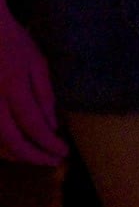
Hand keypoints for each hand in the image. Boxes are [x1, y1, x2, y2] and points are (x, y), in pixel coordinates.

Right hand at [0, 13, 60, 167]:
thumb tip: (52, 127)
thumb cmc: (14, 44)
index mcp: (13, 87)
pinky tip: (15, 151)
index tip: (64, 153)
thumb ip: (45, 95)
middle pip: (12, 140)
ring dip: (16, 155)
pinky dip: (0, 147)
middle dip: (34, 156)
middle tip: (54, 162)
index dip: (49, 144)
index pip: (33, 126)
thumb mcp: (38, 63)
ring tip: (38, 158)